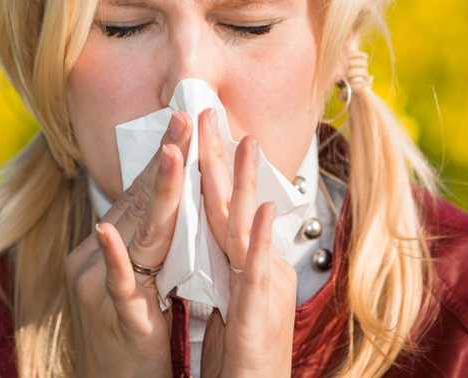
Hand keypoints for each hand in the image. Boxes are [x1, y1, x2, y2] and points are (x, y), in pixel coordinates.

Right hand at [64, 110, 190, 377]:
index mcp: (110, 246)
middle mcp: (95, 257)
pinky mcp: (112, 315)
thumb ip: (158, 242)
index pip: (141, 192)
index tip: (186, 119)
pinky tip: (105, 232)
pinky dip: (111, 257)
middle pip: (139, 201)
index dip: (166, 156)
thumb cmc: (140, 336)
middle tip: (185, 119)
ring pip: (134, 232)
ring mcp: (99, 284)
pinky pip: (114, 282)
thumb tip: (183, 202)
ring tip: (171, 154)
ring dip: (154, 192)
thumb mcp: (149, 281)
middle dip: (167, 159)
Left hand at [198, 108, 296, 376]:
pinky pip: (259, 273)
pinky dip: (262, 241)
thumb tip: (210, 232)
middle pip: (237, 204)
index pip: (224, 205)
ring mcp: (263, 287)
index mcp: (246, 261)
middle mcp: (259, 267)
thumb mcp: (227, 299)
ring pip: (251, 227)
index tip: (203, 129)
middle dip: (225, 157)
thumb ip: (221, 262)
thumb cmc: (241, 356)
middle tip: (213, 113)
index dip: (213, 167)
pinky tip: (265, 212)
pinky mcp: (260, 312)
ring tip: (246, 143)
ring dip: (249, 184)